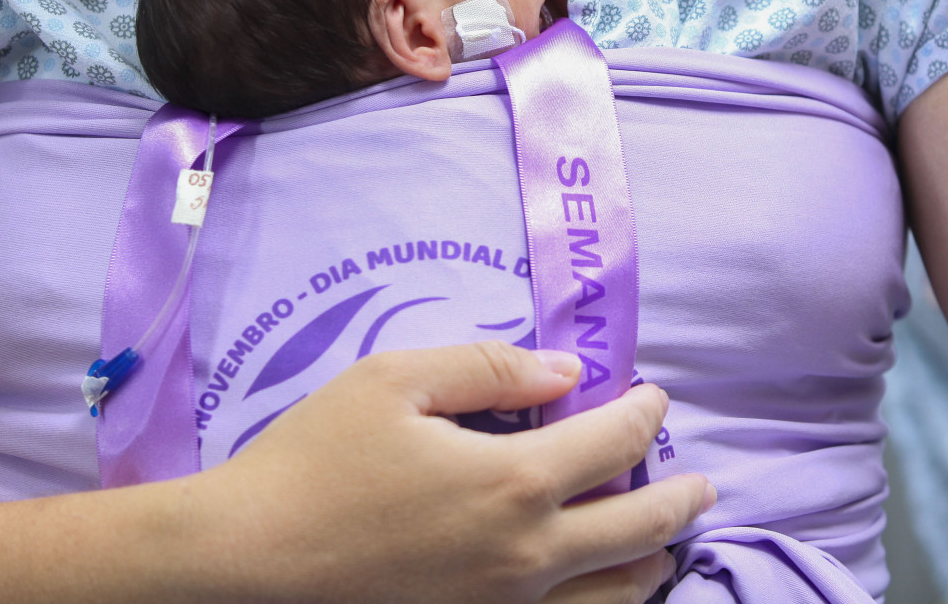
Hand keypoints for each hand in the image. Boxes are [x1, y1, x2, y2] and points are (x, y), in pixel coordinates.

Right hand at [188, 340, 711, 603]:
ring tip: (663, 540)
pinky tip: (602, 586)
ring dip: (652, 559)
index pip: (616, 442)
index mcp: (513, 483)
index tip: (653, 397)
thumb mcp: (394, 379)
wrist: (246, 565)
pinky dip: (605, 603)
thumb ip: (490, 367)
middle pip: (642, 529)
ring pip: (619, 595)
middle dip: (681, 497)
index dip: (645, 414)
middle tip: (701, 481)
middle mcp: (528, 556)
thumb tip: (564, 373)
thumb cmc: (315, 462)